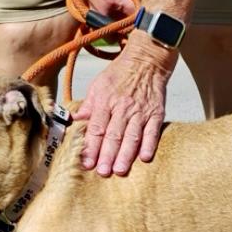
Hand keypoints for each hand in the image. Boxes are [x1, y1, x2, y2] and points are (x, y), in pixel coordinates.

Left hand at [74, 34, 176, 175]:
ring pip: (132, 136)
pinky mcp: (156, 113)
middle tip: (102, 172)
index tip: (86, 162)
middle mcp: (123, 107)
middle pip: (113, 135)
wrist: (147, 58)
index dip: (91, 146)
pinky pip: (153, 131)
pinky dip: (149, 144)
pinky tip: (145, 157)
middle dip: (107, 155)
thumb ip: (88, 106)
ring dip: (125, 154)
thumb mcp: (98, 85)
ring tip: (119, 170)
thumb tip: (74, 121)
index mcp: (106, 101)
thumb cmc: (121, 73)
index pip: (96, 128)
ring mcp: (141, 111)